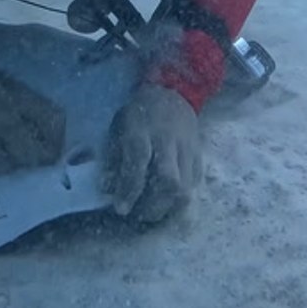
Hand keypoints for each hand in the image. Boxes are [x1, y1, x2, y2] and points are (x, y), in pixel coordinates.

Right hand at [0, 57, 65, 173]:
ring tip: (0, 152)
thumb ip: (31, 109)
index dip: (57, 140)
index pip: (52, 123)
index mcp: (17, 97)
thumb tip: (54, 139)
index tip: (55, 147)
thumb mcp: (10, 85)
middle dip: (37, 159)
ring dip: (8, 163)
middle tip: (33, 160)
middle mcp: (2, 120)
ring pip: (7, 167)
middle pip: (36, 154)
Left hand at [103, 83, 201, 222]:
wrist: (173, 92)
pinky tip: (170, 204)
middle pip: (169, 180)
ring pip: (186, 187)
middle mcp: (168, 140)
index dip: (129, 189)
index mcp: (142, 131)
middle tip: (139, 215)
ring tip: (155, 213)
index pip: (138, 164)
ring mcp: (187, 149)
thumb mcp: (118, 127)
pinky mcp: (199, 155)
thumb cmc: (139, 114)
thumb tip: (108, 190)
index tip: (121, 208)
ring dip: (170, 207)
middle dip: (153, 205)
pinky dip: (183, 199)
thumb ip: (114, 159)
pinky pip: (195, 183)